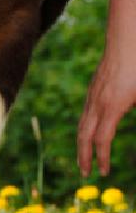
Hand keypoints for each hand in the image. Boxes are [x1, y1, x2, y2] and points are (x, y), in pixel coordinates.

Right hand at [78, 51, 135, 176]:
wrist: (127, 38)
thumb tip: (133, 110)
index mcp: (113, 106)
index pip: (102, 139)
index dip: (102, 158)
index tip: (103, 172)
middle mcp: (98, 102)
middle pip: (84, 136)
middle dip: (84, 156)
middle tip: (85, 174)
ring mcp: (93, 94)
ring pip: (82, 124)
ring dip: (82, 144)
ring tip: (83, 158)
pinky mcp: (94, 88)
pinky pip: (85, 113)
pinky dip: (84, 129)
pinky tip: (89, 133)